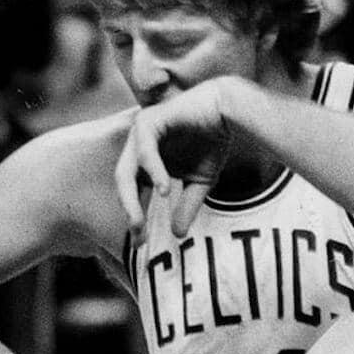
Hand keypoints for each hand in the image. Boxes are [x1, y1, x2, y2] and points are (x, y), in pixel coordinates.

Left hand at [115, 79, 235, 237]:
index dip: (136, 217)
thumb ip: (187, 205)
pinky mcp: (149, 120)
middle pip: (123, 184)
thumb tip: (177, 234)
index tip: (141, 243)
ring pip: (126, 170)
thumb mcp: (200, 182)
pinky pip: (146, 150)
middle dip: (129, 211)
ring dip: (132, 199)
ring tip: (140, 222)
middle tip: (136, 234)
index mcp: (146, 162)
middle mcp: (138, 148)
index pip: (133, 193)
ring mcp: (140, 133)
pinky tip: (164, 189)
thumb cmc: (213, 142)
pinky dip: (153, 171)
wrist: (229, 110)